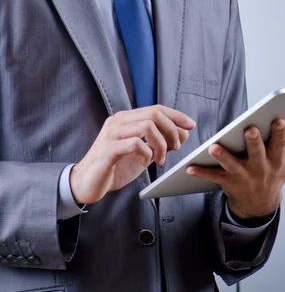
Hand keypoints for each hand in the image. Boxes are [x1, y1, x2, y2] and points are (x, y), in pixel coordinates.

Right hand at [71, 105, 195, 204]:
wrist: (86, 183)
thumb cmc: (115, 167)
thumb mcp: (142, 152)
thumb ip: (159, 142)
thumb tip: (183, 133)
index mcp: (126, 119)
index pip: (156, 108)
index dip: (176, 115)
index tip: (191, 125)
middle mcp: (118, 122)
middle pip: (154, 114)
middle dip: (172, 130)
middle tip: (176, 147)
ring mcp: (112, 134)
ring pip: (147, 126)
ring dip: (161, 143)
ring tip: (160, 158)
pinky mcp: (108, 150)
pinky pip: (135, 143)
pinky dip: (147, 152)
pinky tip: (147, 161)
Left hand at [186, 117, 284, 219]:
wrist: (261, 204)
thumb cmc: (279, 171)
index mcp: (279, 160)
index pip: (281, 145)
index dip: (281, 133)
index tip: (279, 119)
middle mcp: (262, 169)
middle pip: (258, 154)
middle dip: (254, 142)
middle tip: (250, 129)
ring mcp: (244, 177)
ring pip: (233, 166)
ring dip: (223, 156)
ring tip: (214, 147)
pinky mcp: (227, 183)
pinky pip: (213, 177)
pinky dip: (201, 172)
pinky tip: (189, 167)